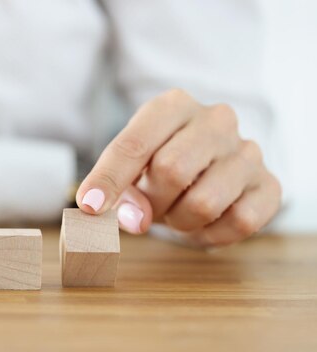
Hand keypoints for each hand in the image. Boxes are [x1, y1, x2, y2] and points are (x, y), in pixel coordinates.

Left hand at [76, 89, 281, 246]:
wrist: (208, 169)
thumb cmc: (159, 166)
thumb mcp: (130, 168)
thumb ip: (120, 188)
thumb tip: (133, 218)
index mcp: (173, 106)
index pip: (135, 143)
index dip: (109, 178)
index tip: (91, 207)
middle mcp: (216, 120)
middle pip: (171, 171)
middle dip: (150, 202)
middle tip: (147, 209)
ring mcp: (248, 151)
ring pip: (204, 202)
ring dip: (179, 221)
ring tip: (175, 212)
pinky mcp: (269, 185)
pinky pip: (238, 222)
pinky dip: (210, 235)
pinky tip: (201, 224)